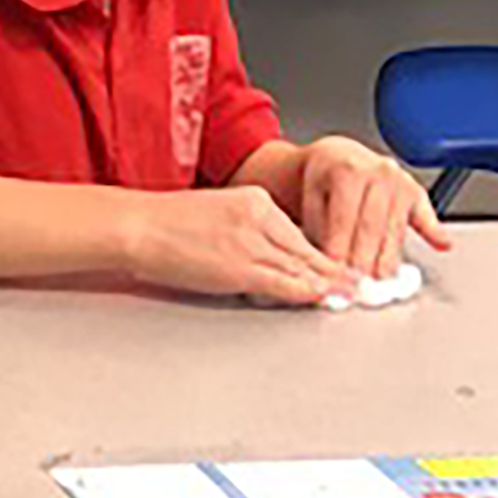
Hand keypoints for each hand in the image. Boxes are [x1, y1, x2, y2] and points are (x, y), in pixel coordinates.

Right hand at [126, 185, 355, 305]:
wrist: (138, 226)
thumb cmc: (163, 225)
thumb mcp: (214, 214)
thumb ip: (243, 230)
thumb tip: (260, 256)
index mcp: (254, 200)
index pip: (297, 232)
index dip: (321, 252)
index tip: (337, 265)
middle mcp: (260, 217)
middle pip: (306, 248)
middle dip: (334, 268)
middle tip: (358, 282)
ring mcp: (251, 242)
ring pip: (300, 265)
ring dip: (328, 282)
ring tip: (349, 294)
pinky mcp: (240, 266)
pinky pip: (282, 281)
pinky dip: (306, 290)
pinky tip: (321, 297)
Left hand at [296, 135, 448, 280]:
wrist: (336, 159)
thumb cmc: (321, 184)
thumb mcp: (310, 200)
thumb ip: (317, 228)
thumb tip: (328, 264)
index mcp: (348, 170)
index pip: (344, 219)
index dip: (339, 251)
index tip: (335, 274)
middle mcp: (378, 171)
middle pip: (371, 226)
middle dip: (362, 260)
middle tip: (355, 285)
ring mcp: (400, 181)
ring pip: (394, 228)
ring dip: (388, 259)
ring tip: (378, 281)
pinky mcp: (415, 192)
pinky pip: (425, 215)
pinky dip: (435, 232)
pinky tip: (443, 245)